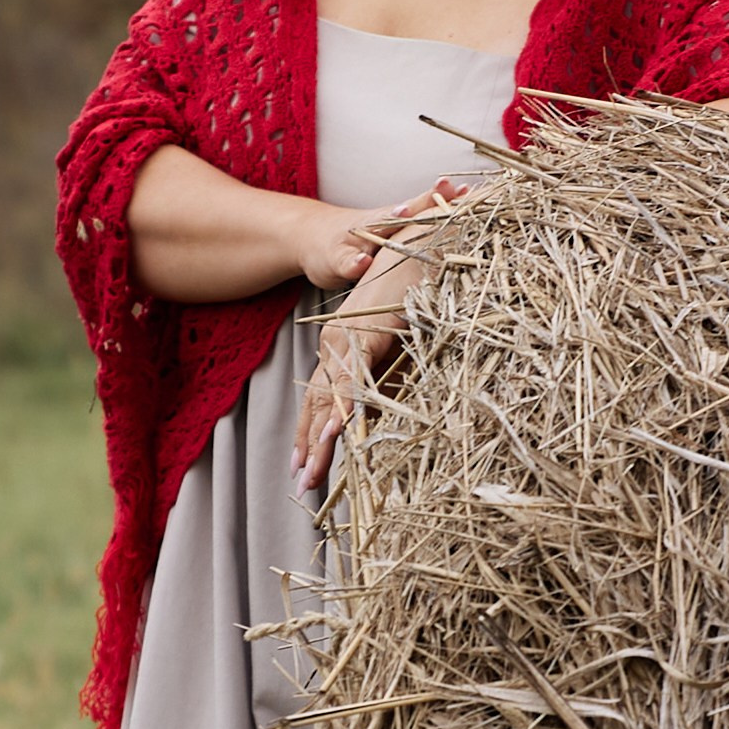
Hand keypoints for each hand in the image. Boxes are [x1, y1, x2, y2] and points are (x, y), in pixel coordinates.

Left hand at [290, 179, 470, 491]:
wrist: (424, 242)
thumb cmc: (414, 287)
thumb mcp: (401, 343)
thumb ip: (389, 379)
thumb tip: (381, 418)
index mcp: (343, 346)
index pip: (322, 400)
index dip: (311, 436)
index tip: (306, 471)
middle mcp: (338, 343)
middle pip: (319, 405)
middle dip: (311, 449)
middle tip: (304, 486)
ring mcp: (350, 338)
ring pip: (333, 397)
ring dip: (324, 437)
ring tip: (315, 472)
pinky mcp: (368, 331)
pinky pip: (357, 374)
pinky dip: (349, 403)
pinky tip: (342, 431)